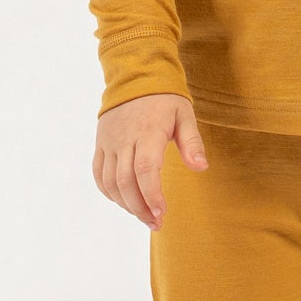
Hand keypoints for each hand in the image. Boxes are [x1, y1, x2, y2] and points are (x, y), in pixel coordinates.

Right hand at [93, 94, 208, 230]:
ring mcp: (109, 142)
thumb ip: (192, 143)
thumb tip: (201, 167)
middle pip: (126, 182)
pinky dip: (109, 192)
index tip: (162, 213)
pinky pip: (98, 174)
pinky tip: (124, 202)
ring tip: (144, 216)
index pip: (146, 170)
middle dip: (140, 207)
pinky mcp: (101, 144)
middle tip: (156, 223)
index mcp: (148, 132)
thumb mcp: (184, 115)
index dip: (152, 195)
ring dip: (125, 204)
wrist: (135, 77)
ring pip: (110, 182)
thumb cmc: (165, 99)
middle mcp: (124, 139)